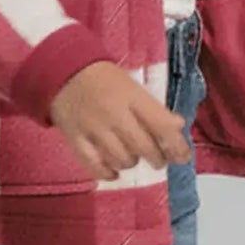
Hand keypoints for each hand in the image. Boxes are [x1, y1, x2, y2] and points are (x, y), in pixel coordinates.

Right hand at [49, 61, 190, 181]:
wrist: (62, 71)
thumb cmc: (102, 78)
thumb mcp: (132, 86)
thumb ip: (154, 108)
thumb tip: (178, 127)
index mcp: (132, 97)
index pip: (161, 126)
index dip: (177, 145)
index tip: (182, 155)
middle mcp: (114, 114)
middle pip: (143, 147)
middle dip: (157, 158)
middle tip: (158, 158)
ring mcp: (94, 129)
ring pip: (121, 159)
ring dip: (132, 162)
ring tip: (133, 156)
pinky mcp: (75, 140)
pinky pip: (95, 166)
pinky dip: (108, 172)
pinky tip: (114, 171)